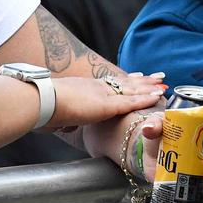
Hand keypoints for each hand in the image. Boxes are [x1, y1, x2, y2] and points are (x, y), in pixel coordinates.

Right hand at [45, 75, 163, 129]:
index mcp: (84, 88)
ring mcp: (101, 95)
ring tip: (163, 84)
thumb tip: (62, 126)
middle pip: (124, 83)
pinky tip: (156, 97)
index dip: (125, 80)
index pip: (110, 83)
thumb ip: (64, 118)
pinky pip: (130, 102)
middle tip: (158, 77)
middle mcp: (95, 87)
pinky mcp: (105, 105)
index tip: (137, 76)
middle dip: (143, 81)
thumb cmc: (42, 108)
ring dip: (149, 87)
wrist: (39, 101)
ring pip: (131, 89)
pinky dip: (144, 99)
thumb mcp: (56, 112)